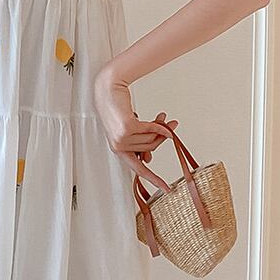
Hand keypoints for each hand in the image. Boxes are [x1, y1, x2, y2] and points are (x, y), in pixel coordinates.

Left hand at [93, 68, 178, 186]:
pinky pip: (151, 129)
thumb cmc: (118, 110)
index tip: (168, 189)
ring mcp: (122, 139)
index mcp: (119, 150)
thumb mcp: (129, 131)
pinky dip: (158, 123)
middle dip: (162, 136)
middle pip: (151, 148)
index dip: (155, 179)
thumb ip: (139, 144)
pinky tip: (162, 117)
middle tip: (169, 125)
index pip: (139, 170)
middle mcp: (119, 147)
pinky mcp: (127, 129)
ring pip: (152, 138)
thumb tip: (148, 160)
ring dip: (161, 127)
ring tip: (163, 117)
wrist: (109, 90)